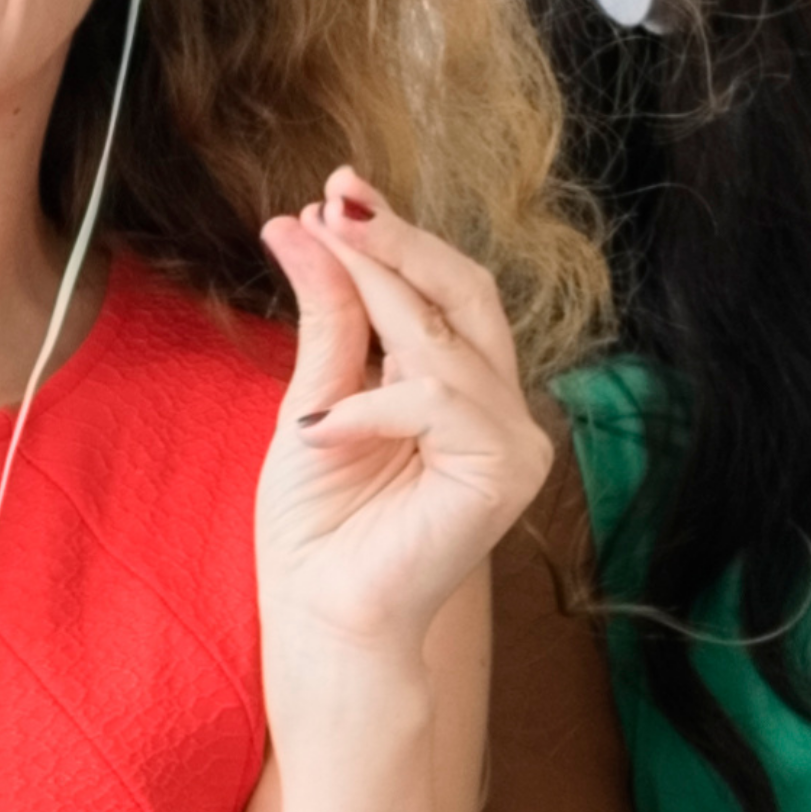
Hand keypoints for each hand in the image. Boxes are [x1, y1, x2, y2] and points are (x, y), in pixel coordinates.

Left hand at [255, 172, 554, 672]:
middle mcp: (499, 410)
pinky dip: (370, 406)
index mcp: (459, 391)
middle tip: (334, 200)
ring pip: (446, 339)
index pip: (444, 292)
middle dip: (397, 242)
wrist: (325, 620)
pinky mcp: (505, 473)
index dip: (393, 237)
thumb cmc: (320, 531)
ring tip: (317, 270)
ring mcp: (512, 442)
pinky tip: (318, 429)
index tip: (332, 191)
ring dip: (375, 298)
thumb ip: (328, 318)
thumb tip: (299, 223)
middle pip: (467, 293)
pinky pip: (436, 402)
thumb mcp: (314, 399)